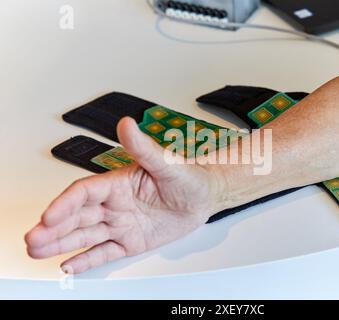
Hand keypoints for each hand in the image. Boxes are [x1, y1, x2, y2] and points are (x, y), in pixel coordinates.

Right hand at [25, 118, 225, 273]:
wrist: (206, 197)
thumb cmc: (188, 177)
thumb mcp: (167, 163)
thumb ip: (144, 148)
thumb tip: (126, 125)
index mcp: (118, 182)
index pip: (84, 193)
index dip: (65, 204)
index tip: (50, 216)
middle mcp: (114, 203)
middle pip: (77, 216)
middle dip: (54, 228)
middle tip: (33, 239)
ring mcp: (120, 223)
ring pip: (85, 234)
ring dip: (61, 243)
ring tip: (38, 251)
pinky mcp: (130, 241)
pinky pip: (104, 251)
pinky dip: (86, 259)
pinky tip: (68, 264)